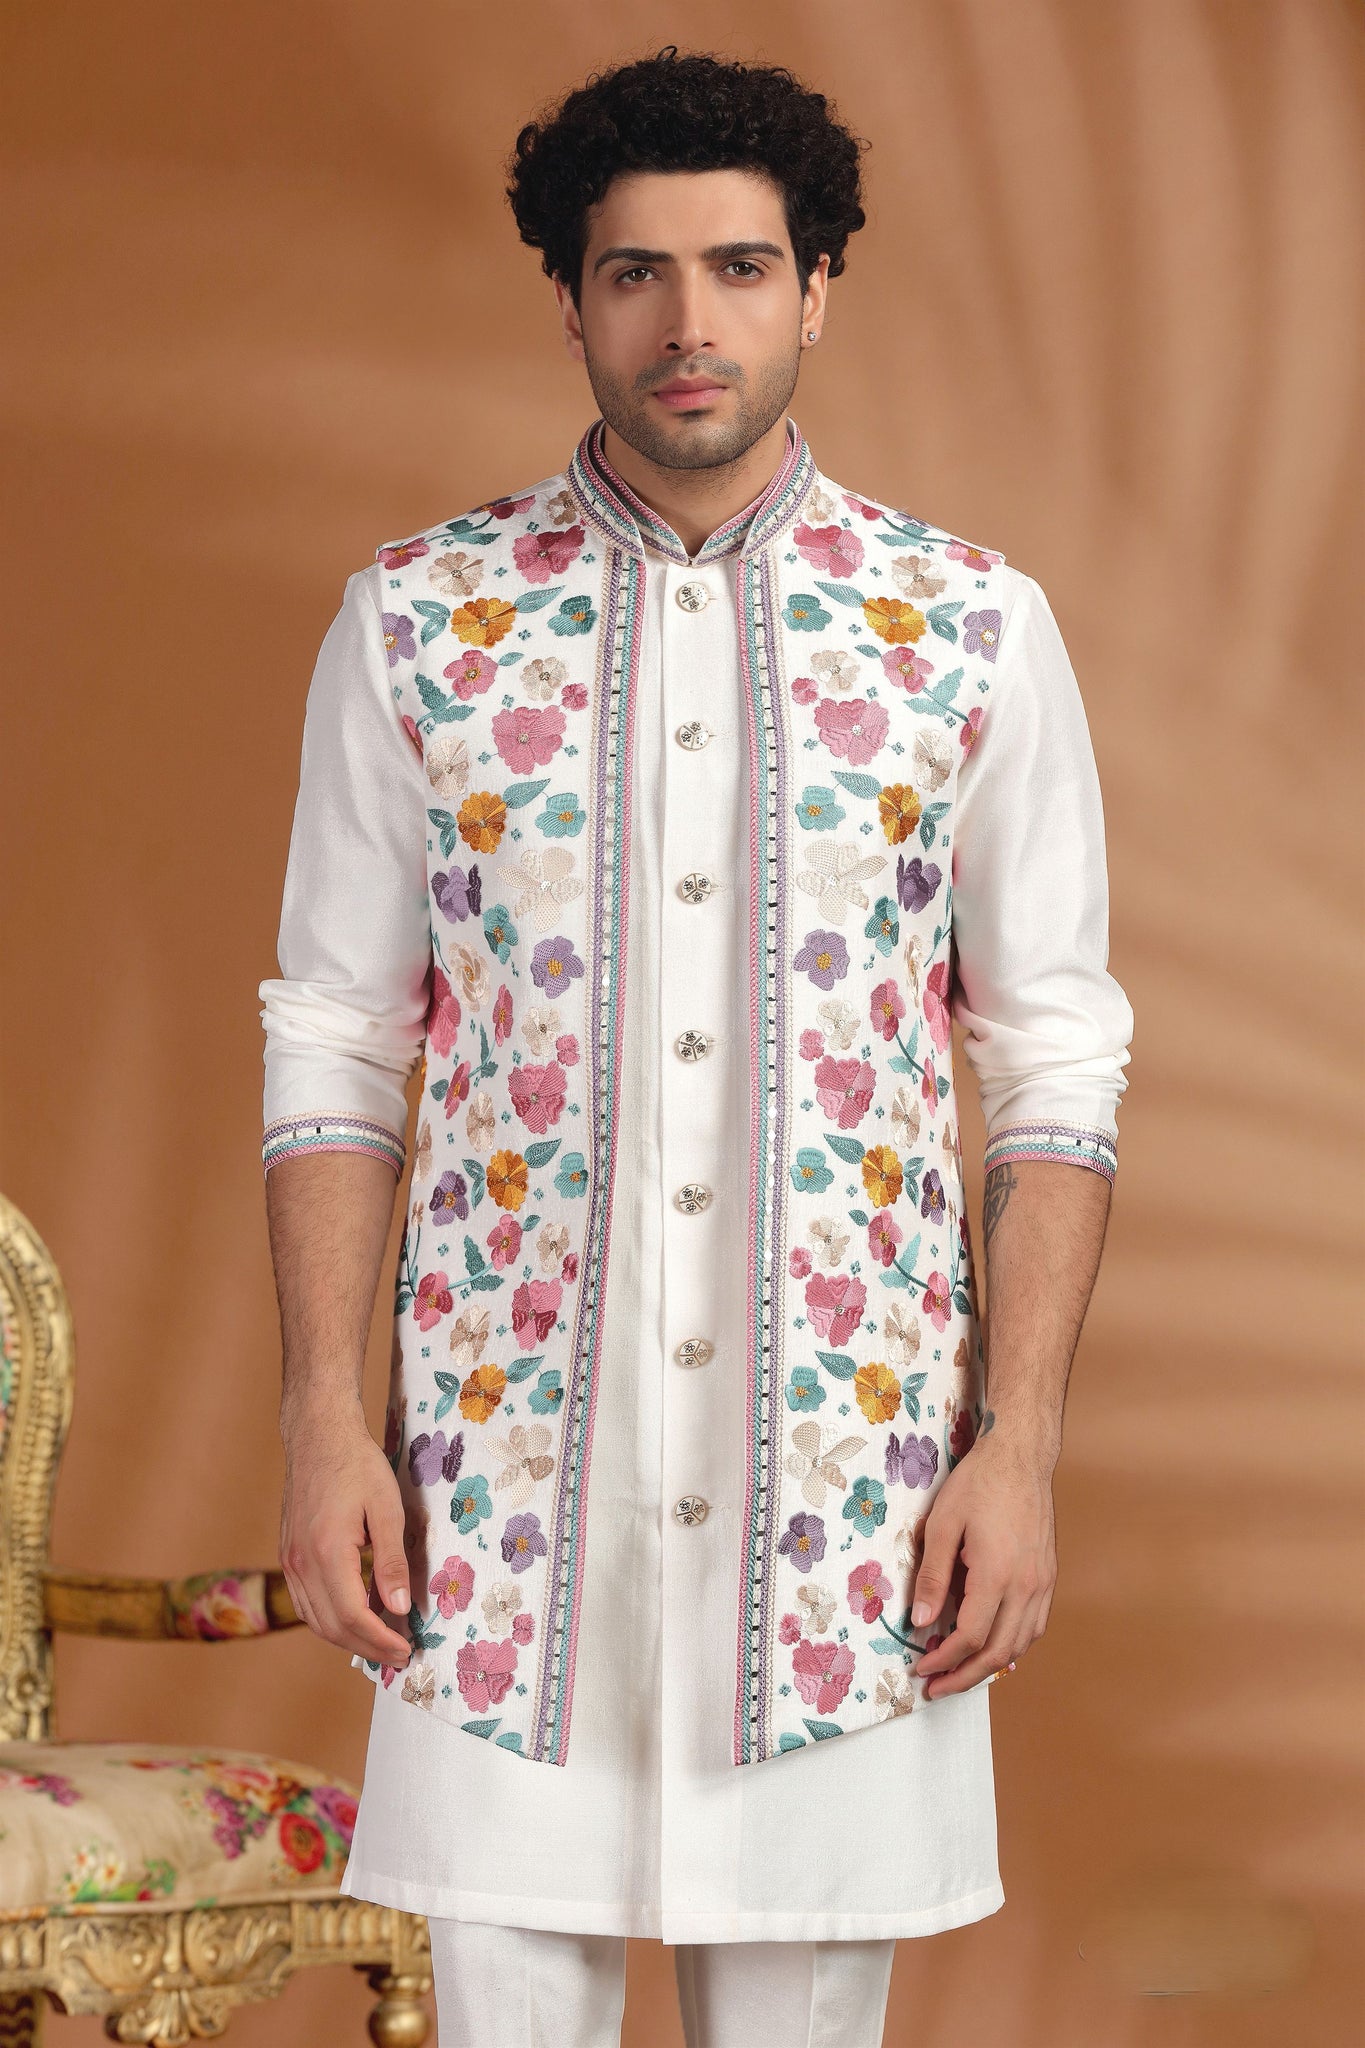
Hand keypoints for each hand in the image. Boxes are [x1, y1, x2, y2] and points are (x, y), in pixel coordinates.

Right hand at [279, 1399, 411, 1668]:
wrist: (318, 1436)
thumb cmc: (357, 1465)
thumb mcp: (387, 1508)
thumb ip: (393, 1561)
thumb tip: (400, 1609)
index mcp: (327, 1552)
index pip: (352, 1617)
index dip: (381, 1641)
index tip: (407, 1650)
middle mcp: (301, 1563)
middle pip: (331, 1627)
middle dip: (367, 1648)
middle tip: (400, 1655)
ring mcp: (290, 1561)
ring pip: (315, 1620)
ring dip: (348, 1640)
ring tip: (383, 1643)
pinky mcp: (288, 1556)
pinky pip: (307, 1603)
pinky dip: (331, 1620)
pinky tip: (357, 1617)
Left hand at [910, 1432, 1055, 1697]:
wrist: (1020, 1456)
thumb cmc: (979, 1484)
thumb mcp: (942, 1524)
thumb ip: (932, 1576)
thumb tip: (921, 1621)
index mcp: (997, 1575)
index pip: (969, 1637)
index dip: (943, 1660)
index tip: (920, 1668)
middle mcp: (1026, 1586)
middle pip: (998, 1651)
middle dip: (964, 1676)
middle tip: (936, 1687)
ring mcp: (1043, 1583)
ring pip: (1020, 1644)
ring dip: (990, 1666)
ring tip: (960, 1673)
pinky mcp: (1048, 1576)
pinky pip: (1034, 1626)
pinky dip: (1012, 1645)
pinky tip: (992, 1646)